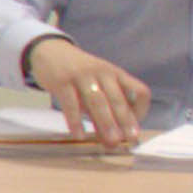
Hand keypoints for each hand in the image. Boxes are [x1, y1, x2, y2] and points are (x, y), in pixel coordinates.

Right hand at [26, 38, 149, 146]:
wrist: (50, 51)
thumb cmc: (79, 73)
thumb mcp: (98, 83)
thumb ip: (106, 107)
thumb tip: (112, 139)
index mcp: (116, 74)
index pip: (139, 90)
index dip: (141, 109)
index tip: (135, 127)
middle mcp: (102, 73)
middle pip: (117, 98)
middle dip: (124, 120)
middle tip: (129, 139)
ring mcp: (82, 76)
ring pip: (97, 101)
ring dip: (105, 123)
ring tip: (110, 142)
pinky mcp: (62, 81)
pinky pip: (70, 104)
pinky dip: (75, 122)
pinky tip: (79, 136)